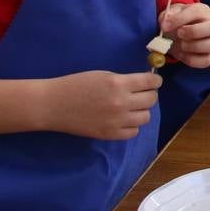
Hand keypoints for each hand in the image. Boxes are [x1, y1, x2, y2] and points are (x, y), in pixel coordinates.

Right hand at [41, 70, 160, 139]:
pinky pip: (133, 132)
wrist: (54, 105)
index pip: (150, 82)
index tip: (153, 81)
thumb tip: (144, 83)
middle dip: (149, 94)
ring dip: (141, 110)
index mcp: (119, 84)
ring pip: (145, 117)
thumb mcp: (103, 75)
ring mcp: (116, 121)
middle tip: (142, 93)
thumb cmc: (76, 85)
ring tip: (132, 107)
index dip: (155, 81)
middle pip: (151, 100)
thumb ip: (124, 80)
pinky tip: (123, 119)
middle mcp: (121, 103)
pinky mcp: (109, 134)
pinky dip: (131, 125)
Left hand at [160, 3, 209, 67]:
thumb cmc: (175, 21)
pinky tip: (182, 55)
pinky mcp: (208, 55)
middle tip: (178, 34)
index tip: (165, 26)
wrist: (175, 32)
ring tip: (181, 45)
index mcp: (201, 11)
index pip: (197, 11)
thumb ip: (167, 17)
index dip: (180, 18)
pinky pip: (207, 60)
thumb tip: (165, 22)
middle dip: (194, 31)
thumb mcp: (169, 14)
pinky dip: (193, 60)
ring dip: (196, 46)